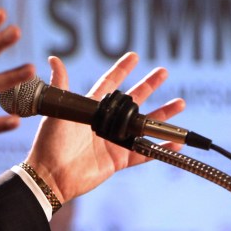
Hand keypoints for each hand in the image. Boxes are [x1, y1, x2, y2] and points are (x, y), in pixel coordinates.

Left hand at [25, 52, 185, 203]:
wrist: (51, 175)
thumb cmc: (50, 142)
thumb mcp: (57, 111)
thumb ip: (61, 85)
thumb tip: (54, 58)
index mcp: (90, 108)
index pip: (109, 84)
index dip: (121, 70)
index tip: (134, 56)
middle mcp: (104, 122)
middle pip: (132, 101)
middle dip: (148, 86)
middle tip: (163, 72)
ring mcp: (113, 141)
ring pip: (143, 125)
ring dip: (162, 115)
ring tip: (180, 103)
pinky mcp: (119, 159)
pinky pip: (144, 153)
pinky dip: (160, 148)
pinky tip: (176, 142)